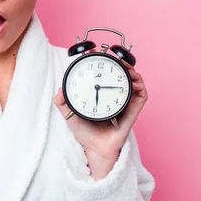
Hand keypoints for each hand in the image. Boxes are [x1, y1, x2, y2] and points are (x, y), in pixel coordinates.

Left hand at [54, 55, 147, 179]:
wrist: (95, 150)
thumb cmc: (85, 133)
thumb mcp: (69, 115)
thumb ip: (62, 102)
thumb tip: (59, 90)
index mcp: (101, 94)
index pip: (103, 73)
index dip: (100, 61)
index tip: (92, 51)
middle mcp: (114, 95)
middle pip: (120, 73)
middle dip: (117, 61)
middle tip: (108, 54)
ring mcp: (125, 102)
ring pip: (134, 80)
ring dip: (130, 70)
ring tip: (122, 65)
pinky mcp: (133, 111)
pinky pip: (141, 95)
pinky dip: (140, 85)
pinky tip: (133, 80)